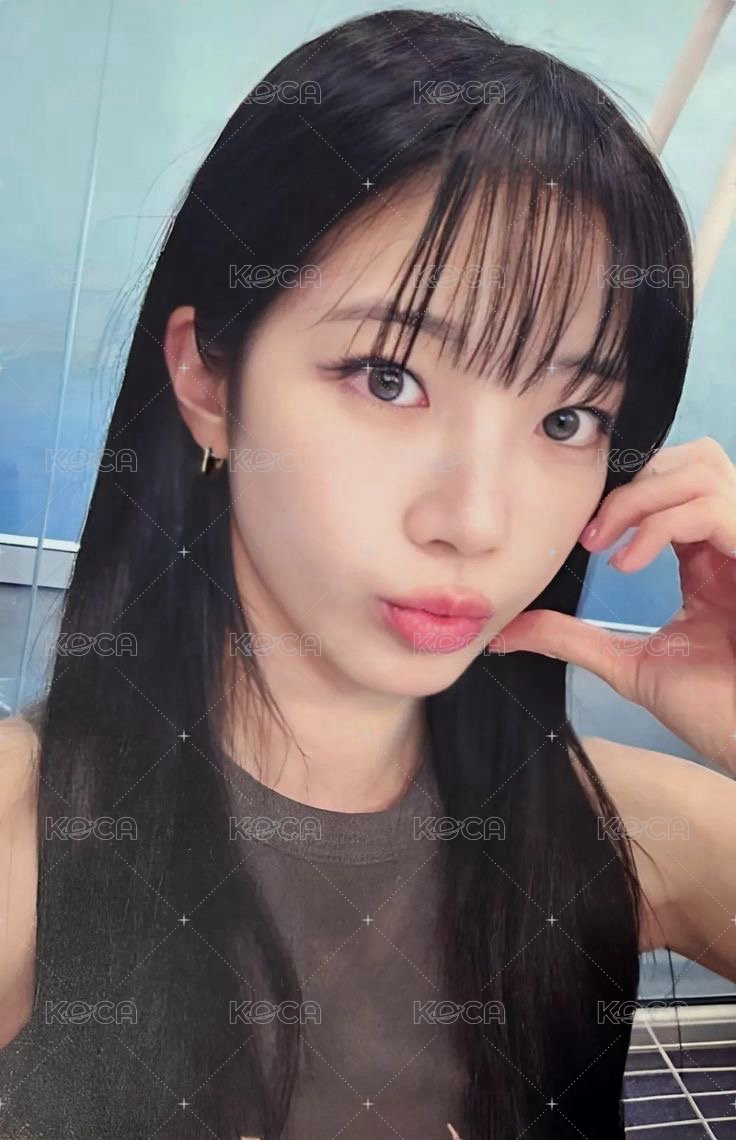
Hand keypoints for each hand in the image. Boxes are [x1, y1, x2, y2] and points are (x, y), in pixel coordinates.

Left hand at [488, 437, 735, 774]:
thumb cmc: (716, 710)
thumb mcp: (629, 665)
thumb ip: (571, 639)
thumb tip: (504, 633)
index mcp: (708, 557)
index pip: (670, 486)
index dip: (624, 492)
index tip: (583, 534)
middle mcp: (731, 541)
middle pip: (688, 459)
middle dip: (630, 484)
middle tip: (591, 536)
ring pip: (700, 467)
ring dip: (641, 496)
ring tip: (605, 544)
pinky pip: (712, 506)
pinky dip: (660, 524)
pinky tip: (628, 564)